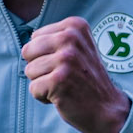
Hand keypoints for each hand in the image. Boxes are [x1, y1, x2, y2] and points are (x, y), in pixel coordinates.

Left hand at [21, 17, 131, 132]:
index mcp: (75, 26)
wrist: (106, 107)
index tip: (66, 63)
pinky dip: (43, 97)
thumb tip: (25, 48)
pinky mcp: (59, 80)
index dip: (44, 55)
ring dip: (42, 83)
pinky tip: (62, 96)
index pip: (35, 38)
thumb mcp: (78, 47)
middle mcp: (70, 38)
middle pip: (28, 51)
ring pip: (29, 70)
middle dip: (39, 68)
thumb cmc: (86, 78)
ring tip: (64, 85)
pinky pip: (33, 89)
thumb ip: (54, 39)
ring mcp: (66, 59)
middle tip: (62, 76)